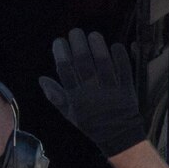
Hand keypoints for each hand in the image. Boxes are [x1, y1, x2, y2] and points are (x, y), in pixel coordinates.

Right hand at [39, 28, 146, 156]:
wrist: (117, 135)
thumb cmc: (90, 122)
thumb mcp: (68, 113)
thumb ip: (55, 95)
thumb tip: (42, 78)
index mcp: (75, 96)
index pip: (65, 70)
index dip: (61, 53)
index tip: (59, 41)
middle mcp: (91, 91)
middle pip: (83, 63)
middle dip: (78, 45)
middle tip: (75, 32)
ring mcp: (110, 89)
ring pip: (103, 63)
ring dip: (98, 47)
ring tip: (93, 35)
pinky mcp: (126, 88)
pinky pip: (124, 69)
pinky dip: (120, 56)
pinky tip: (116, 45)